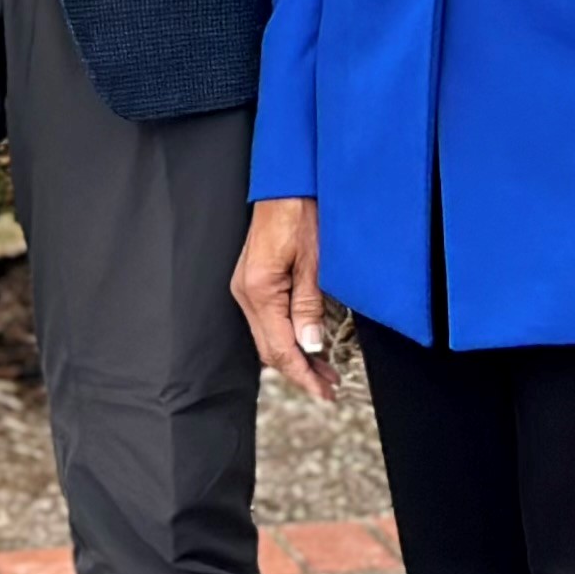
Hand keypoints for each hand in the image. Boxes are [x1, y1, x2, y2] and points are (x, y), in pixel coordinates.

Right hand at [231, 198, 334, 403]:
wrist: (286, 181)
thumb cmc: (301, 211)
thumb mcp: (315, 261)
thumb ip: (309, 307)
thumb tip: (310, 346)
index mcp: (259, 290)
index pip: (280, 349)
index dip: (303, 375)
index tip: (325, 392)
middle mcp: (245, 293)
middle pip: (269, 350)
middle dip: (299, 371)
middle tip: (329, 386)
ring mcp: (245, 287)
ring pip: (267, 338)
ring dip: (294, 356)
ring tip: (323, 370)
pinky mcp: (252, 280)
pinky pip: (266, 321)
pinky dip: (285, 337)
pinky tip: (304, 341)